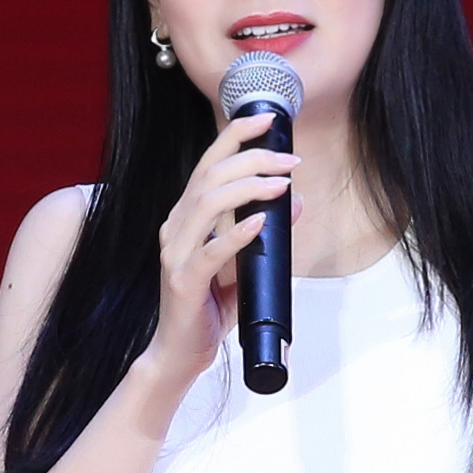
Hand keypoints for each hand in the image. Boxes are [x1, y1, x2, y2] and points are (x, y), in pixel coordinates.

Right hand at [147, 112, 298, 377]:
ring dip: (247, 188)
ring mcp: (175, 254)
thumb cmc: (210, 306)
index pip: (209, 164)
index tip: (268, 119)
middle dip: (252, 159)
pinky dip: (236, 234)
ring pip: (206, 204)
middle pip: (210, 176)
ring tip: (281, 184)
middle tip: (290, 160)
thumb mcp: (245, 262)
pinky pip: (209, 253)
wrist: (181, 354)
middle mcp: (176, 228)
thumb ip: (267, 231)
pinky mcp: (183, 282)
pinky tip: (259, 224)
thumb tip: (297, 200)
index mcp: (186, 217)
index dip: (236, 136)